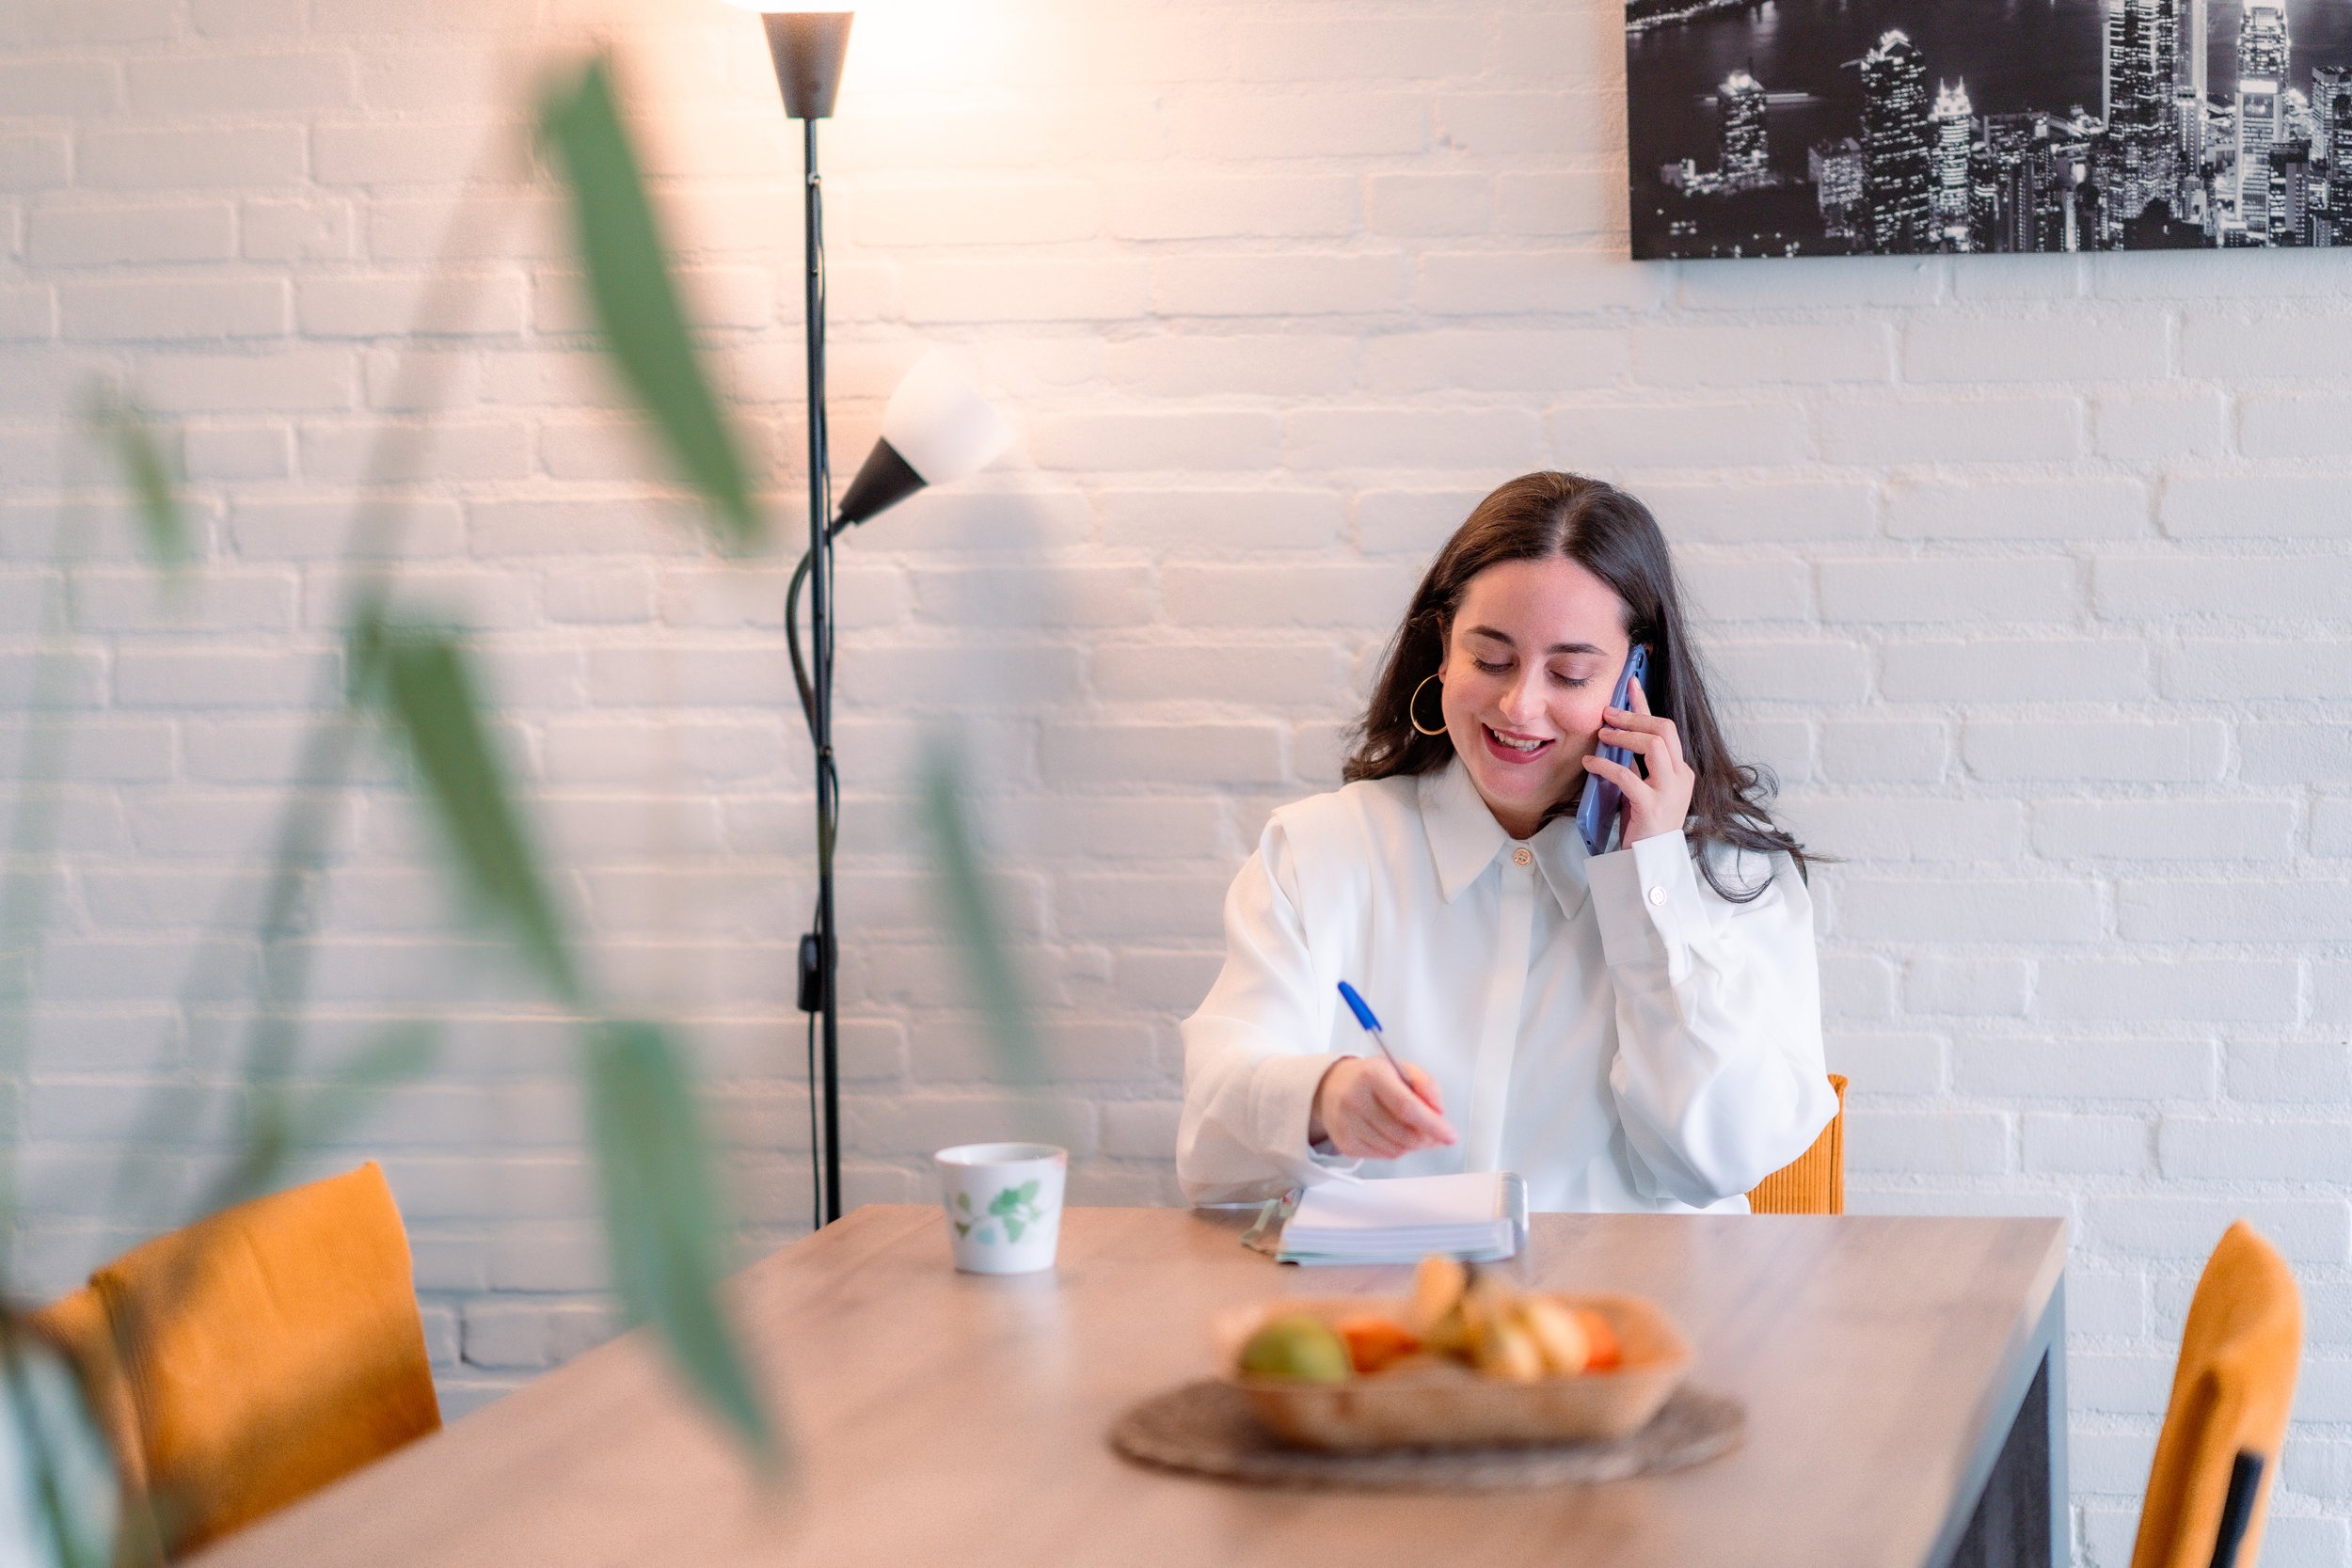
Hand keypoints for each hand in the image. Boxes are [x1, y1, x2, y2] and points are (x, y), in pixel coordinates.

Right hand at [1308, 1057, 1456, 1159]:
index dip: (1432, 1124)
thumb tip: (1439, 1113)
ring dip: (1413, 1144)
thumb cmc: (1372, 1078)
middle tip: (1435, 1133)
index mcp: (1372, 1075)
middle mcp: (1355, 1099)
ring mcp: (1347, 1124)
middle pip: (1404, 1133)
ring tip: (1412, 1130)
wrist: (1331, 1087)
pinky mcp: (1345, 1143)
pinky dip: (1397, 1148)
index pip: (1407, 1107)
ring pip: (1396, 1149)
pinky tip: (1393, 1134)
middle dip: (1427, 1138)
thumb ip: (1426, 1084)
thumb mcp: (1401, 1068)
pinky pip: (1384, 1156)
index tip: (1450, 1135)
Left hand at [1582, 676, 1693, 847]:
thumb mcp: (1642, 788)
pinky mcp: (1652, 807)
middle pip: (1664, 730)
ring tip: (1602, 735)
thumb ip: (1637, 764)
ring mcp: (1670, 792)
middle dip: (1634, 716)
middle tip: (1607, 713)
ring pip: (1654, 745)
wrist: (1649, 863)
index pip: (1666, 728)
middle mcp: (1681, 777)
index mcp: (1681, 771)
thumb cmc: (1643, 826)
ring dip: (1625, 735)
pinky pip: (1628, 776)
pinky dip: (1606, 765)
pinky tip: (1590, 763)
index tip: (1630, 683)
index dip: (1646, 704)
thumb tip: (1616, 736)